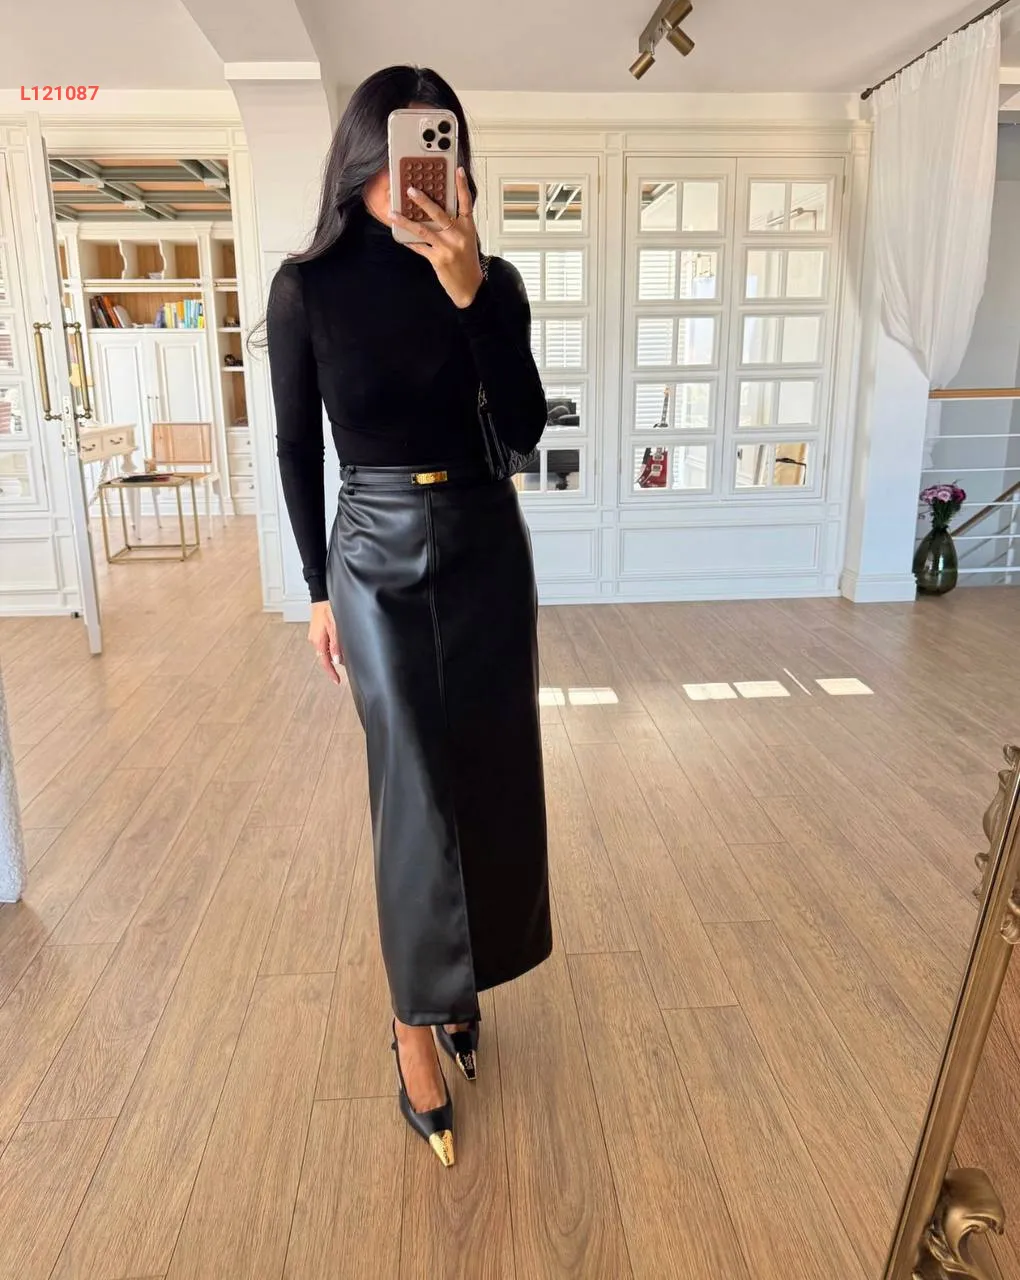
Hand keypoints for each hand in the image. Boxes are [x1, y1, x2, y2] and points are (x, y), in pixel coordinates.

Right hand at [309, 600, 342, 685]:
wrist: (321, 595)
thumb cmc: (328, 607)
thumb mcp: (335, 627)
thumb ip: (336, 645)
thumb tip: (337, 661)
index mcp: (318, 642)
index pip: (325, 662)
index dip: (331, 673)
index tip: (337, 681)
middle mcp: (315, 640)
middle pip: (325, 657)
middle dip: (335, 662)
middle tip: (347, 665)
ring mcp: (315, 635)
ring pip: (326, 650)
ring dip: (334, 653)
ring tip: (345, 653)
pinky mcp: (318, 630)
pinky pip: (325, 642)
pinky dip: (332, 646)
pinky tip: (339, 642)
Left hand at [389, 167, 483, 308]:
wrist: (470, 286)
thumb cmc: (467, 261)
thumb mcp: (466, 239)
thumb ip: (454, 225)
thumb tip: (433, 210)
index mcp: (467, 227)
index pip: (466, 202)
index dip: (462, 186)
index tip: (457, 170)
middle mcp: (458, 235)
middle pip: (438, 213)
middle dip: (423, 200)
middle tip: (410, 189)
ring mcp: (447, 248)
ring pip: (423, 229)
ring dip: (406, 220)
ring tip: (394, 213)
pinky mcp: (438, 259)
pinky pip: (419, 247)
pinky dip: (409, 241)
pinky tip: (399, 235)